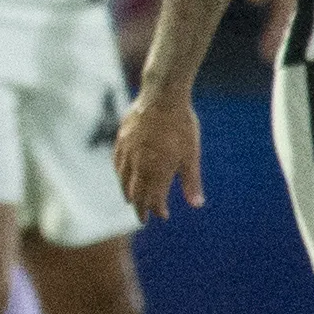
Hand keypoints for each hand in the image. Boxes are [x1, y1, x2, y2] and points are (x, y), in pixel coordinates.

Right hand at [114, 86, 204, 219]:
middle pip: (134, 194)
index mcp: (155, 173)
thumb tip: (197, 205)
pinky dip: (120, 174)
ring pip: (122, 179)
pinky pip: (117, 163)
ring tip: (130, 199)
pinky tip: (122, 173)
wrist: (162, 97)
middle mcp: (137, 166)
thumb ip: (191, 182)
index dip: (157, 210)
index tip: (163, 215)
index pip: (152, 200)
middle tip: (143, 217)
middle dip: (139, 207)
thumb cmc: (181, 126)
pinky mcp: (121, 139)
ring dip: (127, 192)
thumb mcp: (191, 156)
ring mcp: (127, 152)